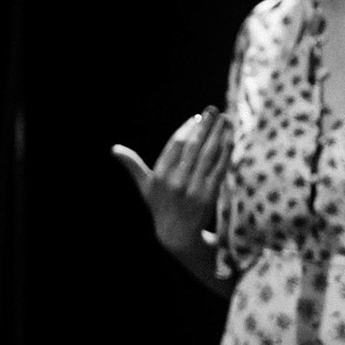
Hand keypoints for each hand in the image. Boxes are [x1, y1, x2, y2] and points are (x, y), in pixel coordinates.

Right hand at [112, 107, 228, 251]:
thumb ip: (133, 166)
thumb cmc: (160, 205)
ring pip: (208, 155)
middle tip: (213, 109)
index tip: (196, 117)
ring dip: (218, 134)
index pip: (175, 145)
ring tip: (225, 118)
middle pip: (193, 147)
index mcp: (159, 176)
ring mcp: (193, 188)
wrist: (177, 234)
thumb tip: (114, 149)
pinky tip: (230, 138)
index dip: (187, 129)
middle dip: (204, 126)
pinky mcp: (209, 195)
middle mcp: (175, 181)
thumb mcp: (145, 186)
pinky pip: (219, 168)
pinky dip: (226, 151)